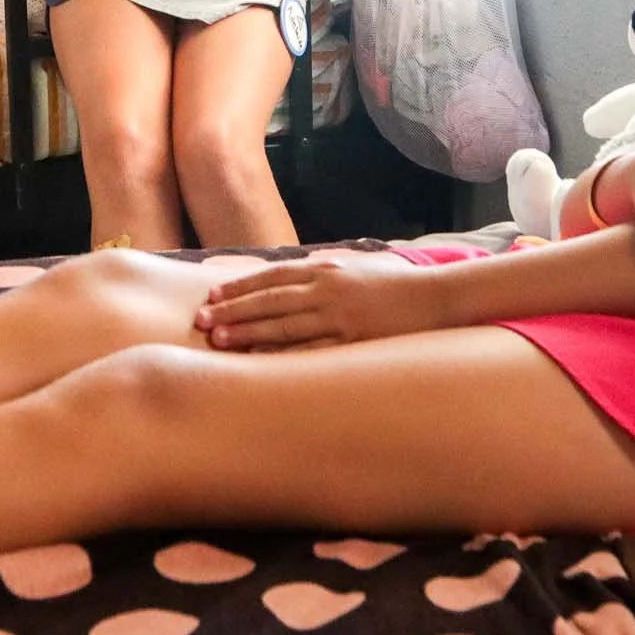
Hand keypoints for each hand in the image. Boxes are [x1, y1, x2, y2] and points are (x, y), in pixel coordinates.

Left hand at [194, 252, 445, 350]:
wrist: (434, 299)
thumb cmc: (390, 287)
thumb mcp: (351, 270)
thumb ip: (319, 275)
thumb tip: (286, 281)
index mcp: (324, 271)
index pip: (270, 278)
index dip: (238, 288)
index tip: (210, 297)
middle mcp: (327, 290)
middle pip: (269, 301)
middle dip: (233, 311)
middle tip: (200, 322)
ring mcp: (339, 317)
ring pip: (283, 326)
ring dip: (248, 334)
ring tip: (219, 341)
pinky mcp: (353, 341)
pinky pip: (310, 351)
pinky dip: (283, 357)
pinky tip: (260, 363)